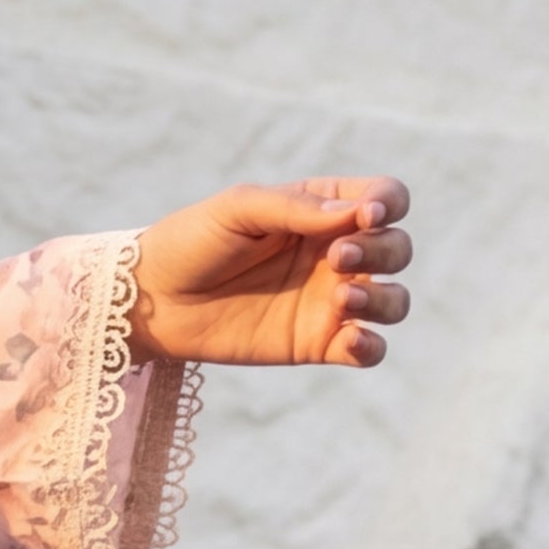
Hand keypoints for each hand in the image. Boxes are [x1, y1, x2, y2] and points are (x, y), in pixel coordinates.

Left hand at [128, 176, 412, 371]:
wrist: (151, 300)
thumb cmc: (191, 242)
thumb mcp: (238, 209)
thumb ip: (295, 207)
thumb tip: (354, 214)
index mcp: (321, 210)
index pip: (384, 199)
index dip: (388, 204)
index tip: (363, 216)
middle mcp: (334, 253)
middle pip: (397, 248)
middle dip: (382, 251)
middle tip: (337, 258)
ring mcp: (329, 300)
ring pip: (393, 300)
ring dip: (383, 299)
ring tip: (343, 299)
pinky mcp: (316, 343)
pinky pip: (368, 350)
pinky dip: (372, 347)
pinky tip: (350, 340)